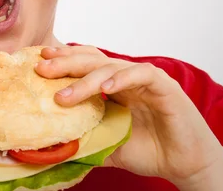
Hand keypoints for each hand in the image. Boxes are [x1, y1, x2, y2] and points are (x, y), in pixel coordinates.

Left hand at [35, 45, 222, 187]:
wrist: (185, 164)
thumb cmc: (148, 150)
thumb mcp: (108, 142)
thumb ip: (85, 137)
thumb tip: (52, 142)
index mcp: (112, 85)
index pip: (83, 64)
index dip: (62, 61)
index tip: (37, 62)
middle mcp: (125, 76)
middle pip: (91, 59)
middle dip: (65, 63)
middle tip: (41, 69)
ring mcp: (144, 78)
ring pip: (110, 67)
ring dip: (85, 80)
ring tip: (63, 95)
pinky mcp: (164, 85)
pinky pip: (140, 74)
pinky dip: (120, 79)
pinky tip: (104, 88)